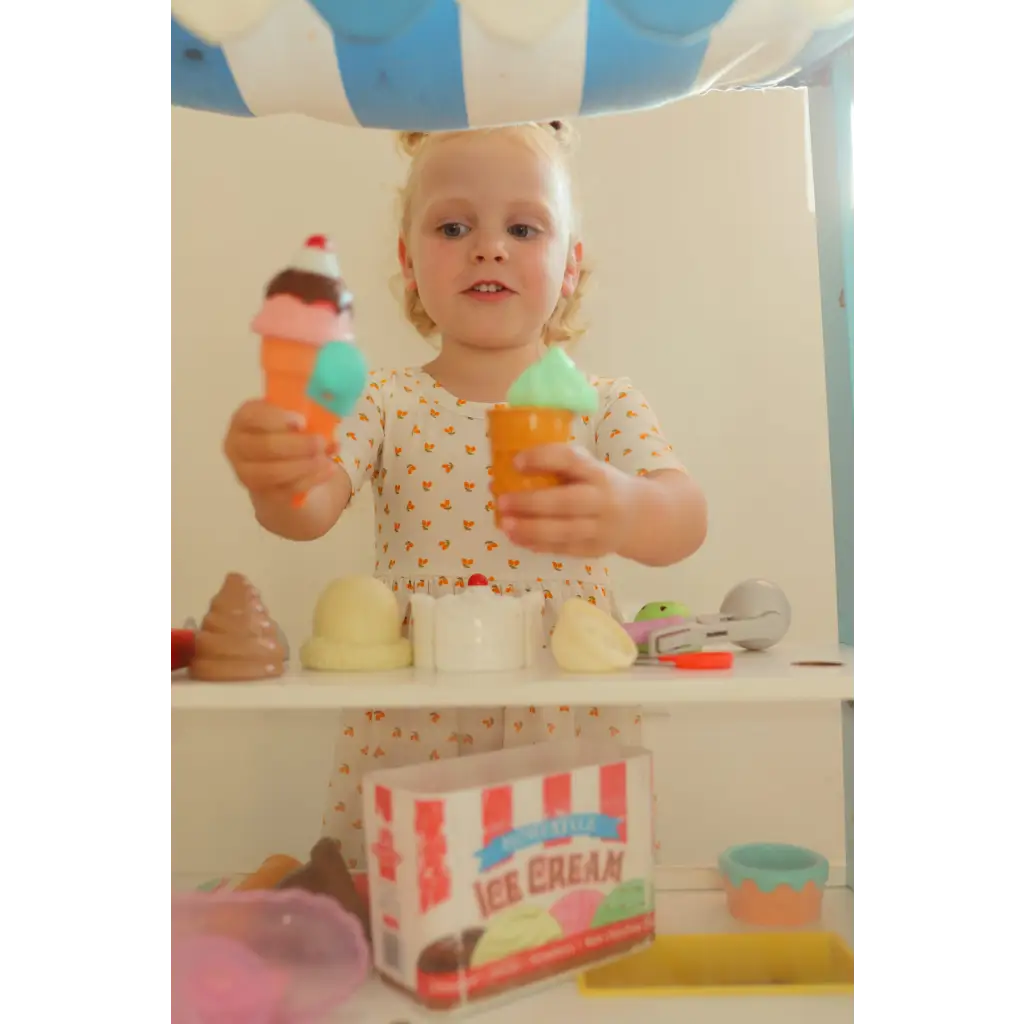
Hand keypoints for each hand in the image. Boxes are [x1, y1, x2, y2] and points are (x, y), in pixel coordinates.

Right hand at [223, 400, 336, 498]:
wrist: (280, 467)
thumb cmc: (286, 433)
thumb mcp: (291, 417)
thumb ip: (305, 413)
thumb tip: (329, 413)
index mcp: (243, 419)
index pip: (252, 417)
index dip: (277, 419)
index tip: (302, 422)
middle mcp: (237, 446)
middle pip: (264, 447)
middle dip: (297, 445)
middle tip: (321, 442)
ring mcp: (246, 473)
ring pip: (273, 472)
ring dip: (304, 465)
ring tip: (327, 458)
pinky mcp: (263, 494)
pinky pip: (287, 489)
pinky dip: (311, 479)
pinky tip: (329, 469)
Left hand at [496, 444, 631, 557]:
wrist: (639, 517)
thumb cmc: (601, 486)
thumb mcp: (590, 468)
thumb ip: (559, 466)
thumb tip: (510, 470)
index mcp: (597, 472)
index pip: (571, 461)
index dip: (543, 459)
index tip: (516, 462)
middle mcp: (601, 500)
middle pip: (565, 502)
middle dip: (530, 503)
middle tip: (501, 502)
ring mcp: (600, 528)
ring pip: (563, 531)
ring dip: (530, 529)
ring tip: (505, 525)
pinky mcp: (594, 549)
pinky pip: (563, 549)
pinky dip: (538, 545)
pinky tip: (518, 539)